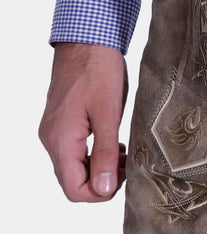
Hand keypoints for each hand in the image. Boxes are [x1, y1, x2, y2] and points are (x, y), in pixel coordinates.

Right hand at [39, 43, 128, 201]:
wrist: (87, 41)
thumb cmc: (98, 71)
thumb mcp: (109, 114)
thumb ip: (105, 154)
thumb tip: (104, 188)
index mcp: (61, 140)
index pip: (74, 190)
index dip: (100, 193)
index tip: (124, 177)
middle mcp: (52, 139)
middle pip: (72, 181)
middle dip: (102, 180)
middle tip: (127, 164)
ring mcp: (54, 131)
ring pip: (74, 167)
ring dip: (99, 167)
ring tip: (123, 152)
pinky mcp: (61, 123)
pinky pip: (74, 151)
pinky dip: (94, 154)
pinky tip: (113, 143)